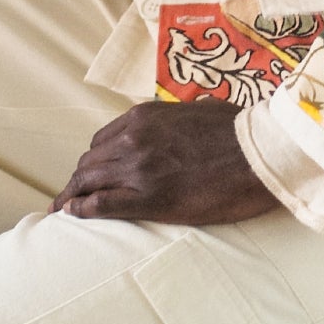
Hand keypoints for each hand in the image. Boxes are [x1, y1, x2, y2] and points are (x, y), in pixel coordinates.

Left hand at [51, 102, 282, 224]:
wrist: (260, 155)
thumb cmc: (240, 131)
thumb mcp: (204, 107)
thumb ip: (183, 113)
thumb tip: (187, 113)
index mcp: (144, 116)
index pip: (102, 139)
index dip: (96, 159)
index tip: (94, 172)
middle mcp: (133, 138)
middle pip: (90, 162)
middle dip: (81, 180)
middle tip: (74, 196)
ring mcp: (138, 168)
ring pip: (87, 182)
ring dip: (74, 196)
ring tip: (63, 210)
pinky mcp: (147, 198)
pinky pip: (100, 204)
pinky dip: (81, 211)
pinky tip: (71, 216)